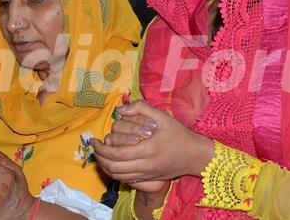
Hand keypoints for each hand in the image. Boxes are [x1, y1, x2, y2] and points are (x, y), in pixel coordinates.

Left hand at [91, 101, 214, 183]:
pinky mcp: (149, 179)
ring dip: (105, 167)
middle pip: (114, 167)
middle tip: (94, 148)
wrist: (195, 155)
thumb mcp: (163, 117)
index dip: (102, 148)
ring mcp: (147, 175)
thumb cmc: (179, 134)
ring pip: (118, 176)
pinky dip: (115, 173)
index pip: (117, 153)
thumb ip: (142, 108)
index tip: (94, 139)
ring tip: (100, 155)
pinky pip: (126, 180)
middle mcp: (146, 165)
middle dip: (100, 158)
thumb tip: (120, 109)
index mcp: (148, 149)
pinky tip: (112, 164)